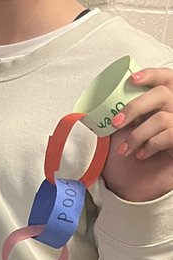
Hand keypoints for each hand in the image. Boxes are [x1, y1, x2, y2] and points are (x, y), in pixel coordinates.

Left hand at [102, 68, 172, 201]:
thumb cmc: (134, 155)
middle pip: (162, 93)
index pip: (166, 77)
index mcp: (164, 101)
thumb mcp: (125, 133)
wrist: (143, 185)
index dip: (151, 74)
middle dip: (135, 107)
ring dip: (137, 135)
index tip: (132, 80)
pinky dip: (151, 144)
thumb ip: (122, 117)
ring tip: (124, 150)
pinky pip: (169, 135)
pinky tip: (141, 155)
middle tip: (116, 123)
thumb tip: (95, 110)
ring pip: (162, 118)